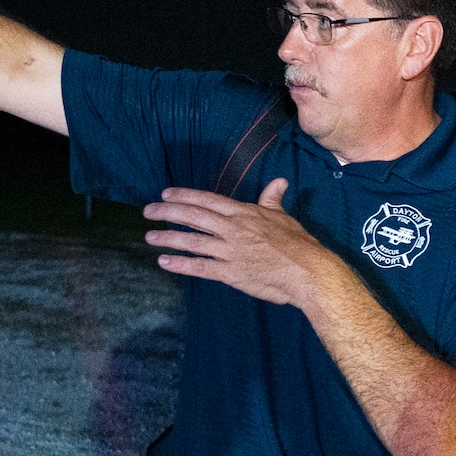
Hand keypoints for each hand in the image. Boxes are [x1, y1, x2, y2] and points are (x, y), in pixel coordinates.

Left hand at [143, 178, 341, 306]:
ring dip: (168, 237)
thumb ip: (273, 199)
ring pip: (192, 241)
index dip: (185, 196)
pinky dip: (181, 264)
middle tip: (148, 211)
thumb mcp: (284, 216)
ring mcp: (230, 251)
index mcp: (244, 214)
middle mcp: (233, 229)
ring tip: (150, 236)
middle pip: (194, 217)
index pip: (208, 200)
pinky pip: (200, 267)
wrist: (308, 271)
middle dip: (168, 212)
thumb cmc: (299, 244)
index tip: (166, 194)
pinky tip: (164, 261)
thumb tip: (278, 181)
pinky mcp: (231, 273)